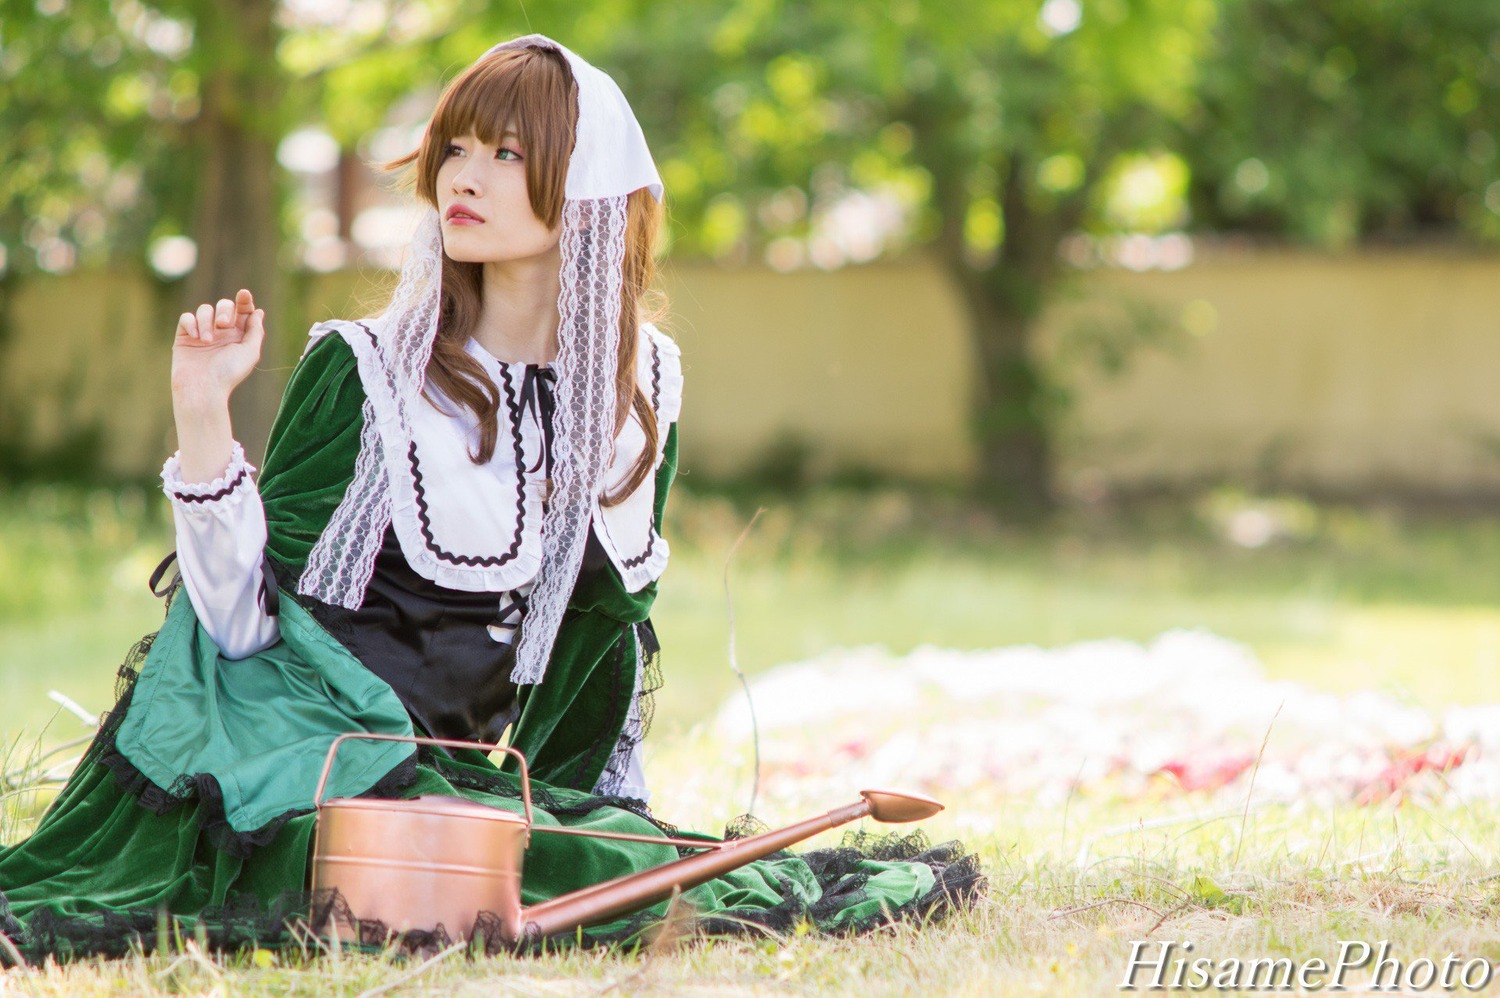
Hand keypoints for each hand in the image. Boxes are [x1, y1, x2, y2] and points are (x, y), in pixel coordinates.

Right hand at [171, 288, 265, 407]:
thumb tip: (258, 312)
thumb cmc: (228, 373)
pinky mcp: (185, 336)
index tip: (244, 294)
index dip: (244, 301)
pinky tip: (195, 337)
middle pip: (225, 306)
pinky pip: (186, 318)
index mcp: (239, 335)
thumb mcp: (249, 352)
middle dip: (226, 310)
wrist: (202, 388)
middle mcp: (222, 333)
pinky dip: (191, 323)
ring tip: (207, 340)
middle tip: (225, 325)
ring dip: (207, 321)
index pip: (243, 311)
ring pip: (205, 309)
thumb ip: (255, 331)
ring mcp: (203, 333)